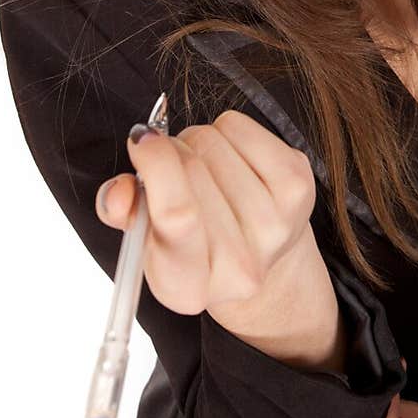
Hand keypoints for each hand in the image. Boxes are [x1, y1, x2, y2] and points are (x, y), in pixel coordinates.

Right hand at [94, 109, 320, 322]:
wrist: (258, 250)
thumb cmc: (191, 240)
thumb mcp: (145, 238)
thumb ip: (123, 213)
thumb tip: (119, 191)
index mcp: (188, 288)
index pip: (177, 218)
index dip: (157, 169)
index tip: (140, 141)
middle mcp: (240, 267)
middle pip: (190, 169)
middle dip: (169, 152)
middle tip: (170, 165)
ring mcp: (277, 227)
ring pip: (212, 143)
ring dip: (196, 143)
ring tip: (203, 169)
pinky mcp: (298, 188)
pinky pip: (240, 128)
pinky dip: (226, 130)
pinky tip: (231, 158)